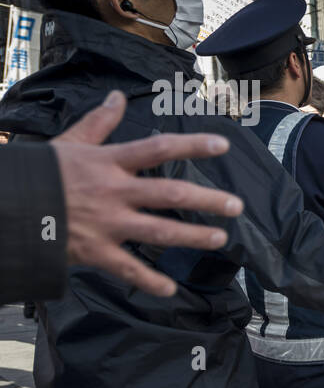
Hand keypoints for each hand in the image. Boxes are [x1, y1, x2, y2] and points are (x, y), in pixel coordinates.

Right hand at [49, 91, 242, 295]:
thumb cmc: (40, 173)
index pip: (157, 149)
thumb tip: (118, 97)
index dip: (192, 145)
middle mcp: (113, 191)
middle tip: (235, 205)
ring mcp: (106, 223)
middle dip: (206, 200)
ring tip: (220, 238)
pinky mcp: (94, 251)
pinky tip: (170, 289)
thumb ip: (99, 123)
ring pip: (159, 230)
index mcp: (108, 162)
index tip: (223, 146)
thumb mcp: (69, 143)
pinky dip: (149, 280)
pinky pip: (128, 268)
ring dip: (193, 236)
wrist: (6, 205)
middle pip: (169, 192)